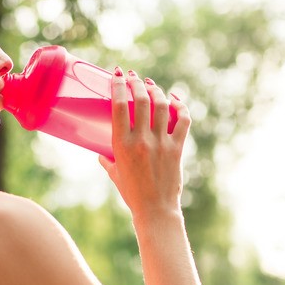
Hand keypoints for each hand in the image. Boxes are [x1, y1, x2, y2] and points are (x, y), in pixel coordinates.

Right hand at [99, 69, 191, 219]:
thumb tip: (101, 154)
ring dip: (157, 90)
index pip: (120, 105)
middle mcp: (142, 140)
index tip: (117, 74)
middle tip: (134, 76)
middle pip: (142, 99)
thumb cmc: (131, 194)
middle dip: (138, 82)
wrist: (155, 210)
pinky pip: (183, 120)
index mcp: (122, 145)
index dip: (119, 85)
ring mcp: (162, 143)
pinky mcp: (177, 148)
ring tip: (151, 85)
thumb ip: (107, 161)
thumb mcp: (114, 174)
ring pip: (162, 105)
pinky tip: (175, 99)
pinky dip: (181, 106)